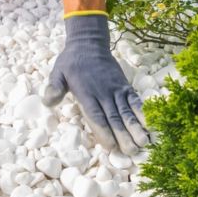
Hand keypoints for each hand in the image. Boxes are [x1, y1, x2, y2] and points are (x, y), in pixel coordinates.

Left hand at [41, 14, 148, 154]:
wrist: (89, 43)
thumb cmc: (71, 62)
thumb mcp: (58, 73)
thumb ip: (54, 88)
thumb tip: (47, 102)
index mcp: (86, 93)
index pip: (96, 116)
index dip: (104, 131)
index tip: (111, 147)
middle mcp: (103, 93)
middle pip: (114, 117)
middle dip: (124, 136)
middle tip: (132, 152)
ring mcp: (116, 89)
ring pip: (127, 111)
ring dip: (136, 127)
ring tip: (144, 142)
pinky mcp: (124, 85)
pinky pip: (135, 100)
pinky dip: (142, 112)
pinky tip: (150, 124)